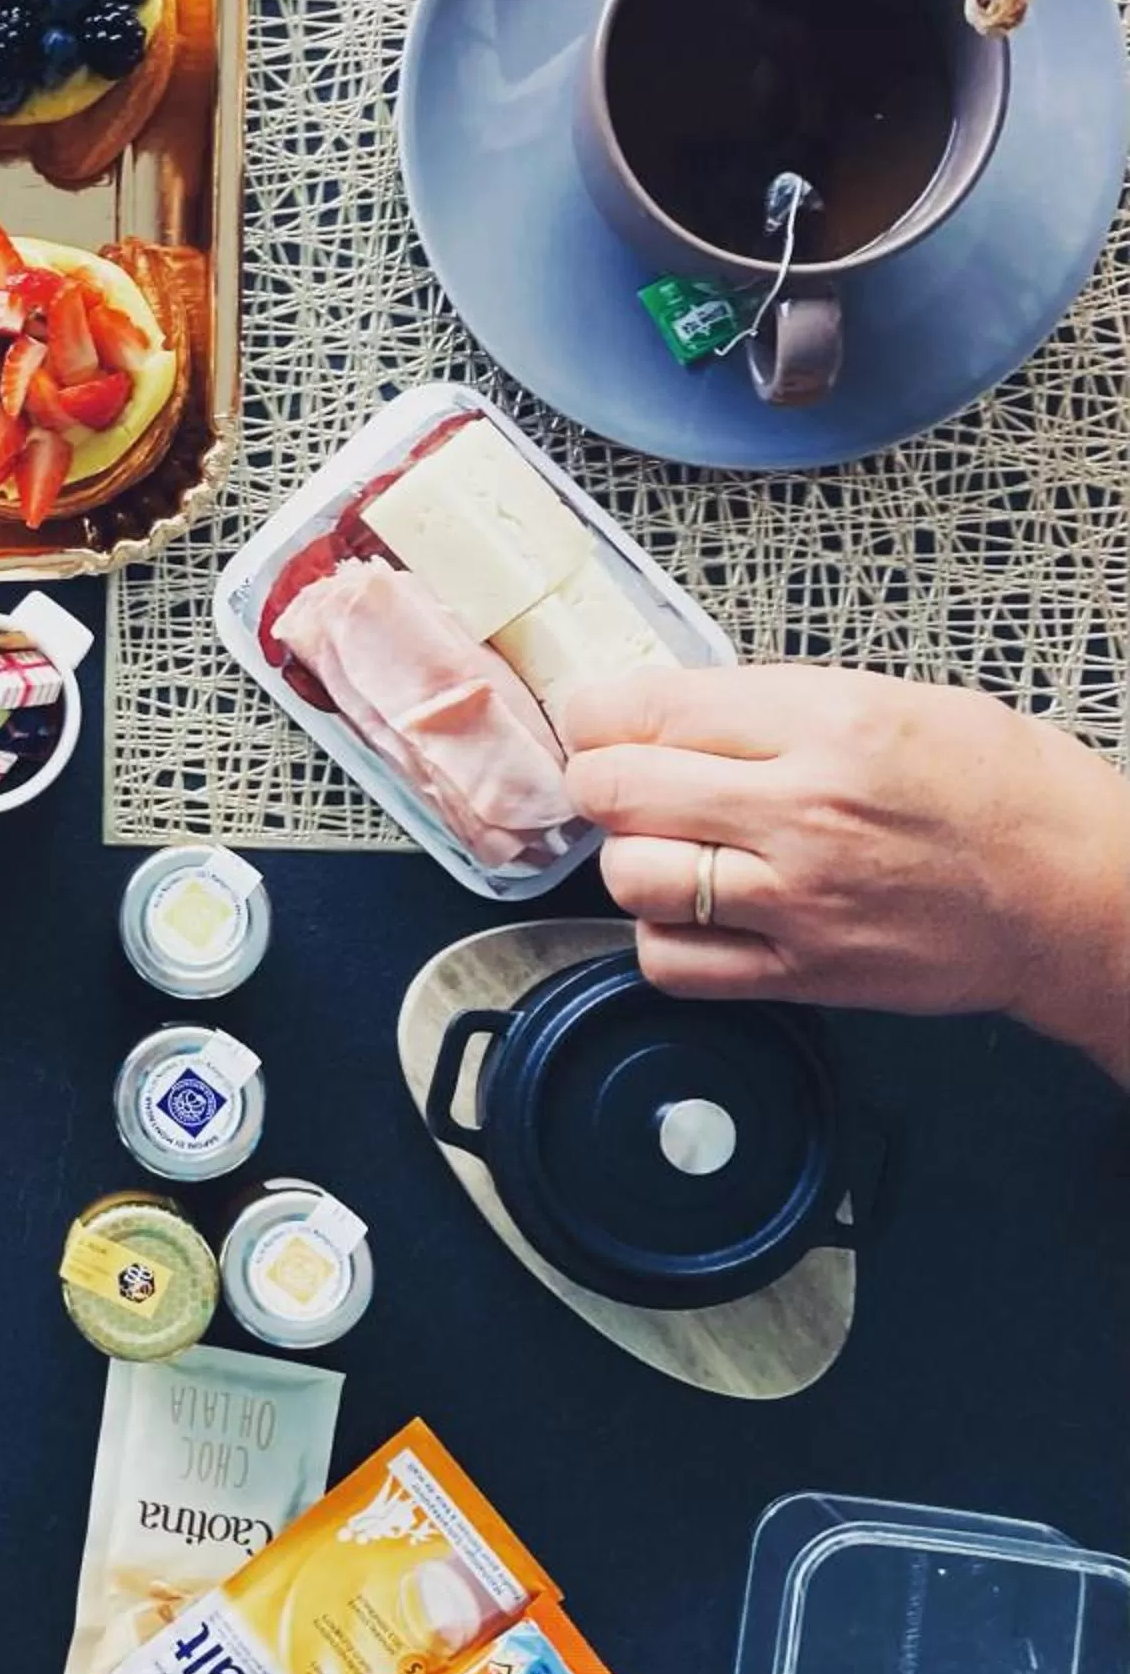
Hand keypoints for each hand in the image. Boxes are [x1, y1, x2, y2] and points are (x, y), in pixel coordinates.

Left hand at [559, 663, 1129, 1081]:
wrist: (1077, 894)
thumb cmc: (999, 788)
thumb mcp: (888, 699)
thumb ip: (768, 706)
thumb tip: (664, 709)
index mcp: (827, 725)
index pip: (648, 708)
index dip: (597, 711)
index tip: (596, 718)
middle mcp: (803, 812)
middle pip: (617, 790)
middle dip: (600, 778)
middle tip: (620, 779)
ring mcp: (798, 901)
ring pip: (632, 878)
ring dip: (632, 858)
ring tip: (669, 846)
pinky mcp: (802, 974)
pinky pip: (672, 963)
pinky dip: (664, 937)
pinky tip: (698, 912)